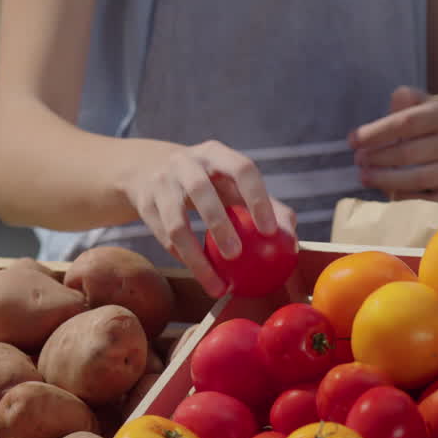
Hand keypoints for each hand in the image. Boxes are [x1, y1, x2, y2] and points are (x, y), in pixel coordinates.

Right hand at [119, 140, 297, 297]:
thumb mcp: (232, 184)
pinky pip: (165, 238)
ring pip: (177, 222)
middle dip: (219, 224)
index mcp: (216, 153)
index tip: (270, 231)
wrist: (149, 169)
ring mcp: (161, 182)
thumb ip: (266, 207)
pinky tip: (203, 278)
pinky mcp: (145, 204)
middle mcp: (185, 162)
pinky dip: (184, 260)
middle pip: (201, 190)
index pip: (242, 168)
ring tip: (217, 284)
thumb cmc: (210, 183)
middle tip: (237, 256)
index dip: (257, 198)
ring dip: (196, 256)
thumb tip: (292, 242)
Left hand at [349, 86, 437, 204]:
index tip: (352, 141)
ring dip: (384, 179)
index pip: (406, 122)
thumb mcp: (418, 105)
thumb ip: (401, 102)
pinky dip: (403, 198)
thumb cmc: (428, 126)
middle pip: (407, 152)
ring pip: (416, 178)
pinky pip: (425, 201)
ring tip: (364, 176)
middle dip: (377, 157)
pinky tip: (387, 192)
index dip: (375, 132)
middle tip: (358, 160)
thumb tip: (381, 120)